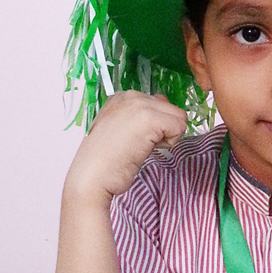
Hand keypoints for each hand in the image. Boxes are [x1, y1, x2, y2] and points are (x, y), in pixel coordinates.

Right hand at [65, 91, 187, 202]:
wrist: (92, 176)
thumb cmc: (106, 161)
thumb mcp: (123, 130)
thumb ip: (142, 117)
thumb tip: (166, 110)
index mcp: (122, 98)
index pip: (158, 104)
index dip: (155, 126)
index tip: (135, 138)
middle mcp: (131, 96)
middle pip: (171, 110)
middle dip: (163, 130)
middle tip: (140, 145)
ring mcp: (140, 104)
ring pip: (179, 117)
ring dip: (167, 137)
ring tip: (143, 147)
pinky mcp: (151, 118)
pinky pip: (179, 127)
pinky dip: (169, 143)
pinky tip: (147, 149)